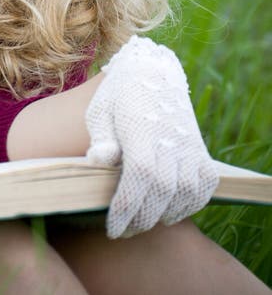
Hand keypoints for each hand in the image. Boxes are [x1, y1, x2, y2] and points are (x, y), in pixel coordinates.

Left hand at [85, 35, 218, 237]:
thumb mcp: (100, 111)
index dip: (127, 209)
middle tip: (124, 230)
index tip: (112, 229)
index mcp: (141, 132)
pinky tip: (172, 208)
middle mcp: (170, 140)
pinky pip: (205, 185)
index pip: (138, 180)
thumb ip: (101, 138)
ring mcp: (189, 145)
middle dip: (141, 219)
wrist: (152, 71)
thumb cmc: (118, 95)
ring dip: (166, 214)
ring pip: (186, 193)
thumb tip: (97, 161)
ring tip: (146, 220)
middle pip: (161, 193)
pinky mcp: (201, 149)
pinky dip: (193, 202)